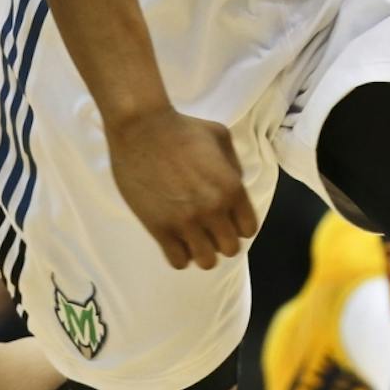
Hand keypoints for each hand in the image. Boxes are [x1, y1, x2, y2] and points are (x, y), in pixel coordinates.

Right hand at [106, 106, 257, 268]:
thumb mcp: (220, 137)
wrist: (141, 129)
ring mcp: (185, 222)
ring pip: (206, 261)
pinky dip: (180, 255)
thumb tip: (235, 185)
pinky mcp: (159, 228)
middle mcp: (213, 210)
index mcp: (231, 188)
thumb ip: (234, 165)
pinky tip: (175, 240)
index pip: (248, 229)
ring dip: (202, 251)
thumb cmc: (181, 128)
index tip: (227, 219)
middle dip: (221, 240)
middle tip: (208, 228)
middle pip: (230, 249)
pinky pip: (178, 261)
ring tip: (192, 238)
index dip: (238, 225)